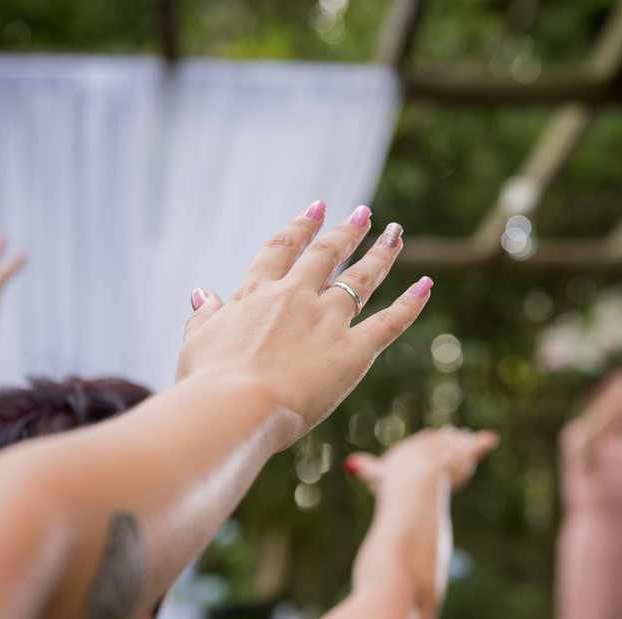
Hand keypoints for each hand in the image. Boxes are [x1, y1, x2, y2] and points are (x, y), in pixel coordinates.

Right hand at [177, 203, 430, 445]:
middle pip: (326, 255)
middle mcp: (295, 297)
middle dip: (346, 231)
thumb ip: (204, 316)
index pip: (281, 249)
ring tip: (395, 233)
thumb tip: (204, 293)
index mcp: (255, 294)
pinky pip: (390, 321)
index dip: (301, 226)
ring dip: (381, 253)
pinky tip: (425, 285)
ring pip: (361, 278)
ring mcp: (326, 321)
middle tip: (363, 214)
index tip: (316, 209)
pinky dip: (411, 303)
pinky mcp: (353, 351)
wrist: (236, 407)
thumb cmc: (208, 384)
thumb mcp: (195, 344)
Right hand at [344, 427, 499, 494]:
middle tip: (461, 436)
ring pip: (457, 447)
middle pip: (441, 442)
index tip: (438, 437)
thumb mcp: (377, 479)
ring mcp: (440, 453)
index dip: (432, 442)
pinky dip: (482, 444)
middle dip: (451, 441)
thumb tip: (350, 463)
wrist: (408, 499)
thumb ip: (366, 469)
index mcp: (407, 449)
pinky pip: (472, 450)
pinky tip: (492, 438)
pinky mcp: (457, 459)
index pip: (423, 441)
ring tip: (477, 440)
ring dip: (466, 444)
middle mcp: (424, 447)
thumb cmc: (390, 495)